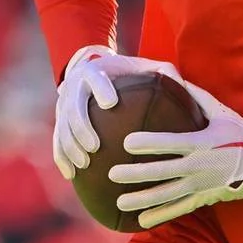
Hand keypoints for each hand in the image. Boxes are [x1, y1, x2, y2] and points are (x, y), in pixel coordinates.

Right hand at [53, 45, 182, 179]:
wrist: (97, 70)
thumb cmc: (130, 71)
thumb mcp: (147, 67)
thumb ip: (164, 73)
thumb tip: (185, 86)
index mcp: (97, 70)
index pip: (95, 77)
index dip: (100, 88)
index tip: (110, 103)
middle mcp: (75, 85)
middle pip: (73, 106)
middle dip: (81, 126)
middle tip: (95, 146)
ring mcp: (64, 103)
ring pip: (62, 126)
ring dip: (70, 146)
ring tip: (85, 164)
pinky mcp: (60, 120)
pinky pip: (57, 140)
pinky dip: (62, 157)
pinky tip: (72, 174)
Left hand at [108, 79, 242, 228]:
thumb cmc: (242, 134)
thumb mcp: (222, 113)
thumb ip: (195, 96)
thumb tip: (172, 76)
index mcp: (202, 143)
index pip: (170, 143)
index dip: (148, 142)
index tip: (126, 141)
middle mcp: (199, 166)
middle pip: (162, 172)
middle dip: (136, 173)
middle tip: (113, 173)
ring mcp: (201, 185)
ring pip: (167, 194)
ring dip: (142, 199)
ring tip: (119, 201)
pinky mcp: (204, 198)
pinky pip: (180, 209)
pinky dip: (160, 216)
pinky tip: (140, 221)